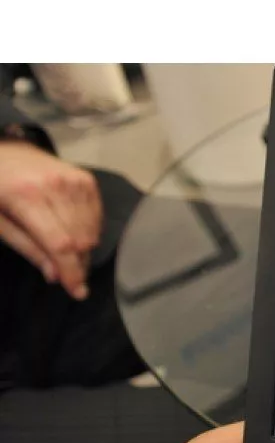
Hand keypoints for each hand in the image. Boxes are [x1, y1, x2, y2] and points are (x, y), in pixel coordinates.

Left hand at [0, 140, 101, 299]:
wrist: (6, 152)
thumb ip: (27, 247)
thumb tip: (54, 274)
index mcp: (26, 196)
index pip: (59, 244)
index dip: (70, 271)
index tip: (77, 291)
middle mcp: (55, 186)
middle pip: (79, 240)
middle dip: (75, 263)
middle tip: (66, 273)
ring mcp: (74, 181)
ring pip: (90, 232)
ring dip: (82, 249)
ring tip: (66, 252)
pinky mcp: (86, 180)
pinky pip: (97, 218)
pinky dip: (89, 232)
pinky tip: (74, 233)